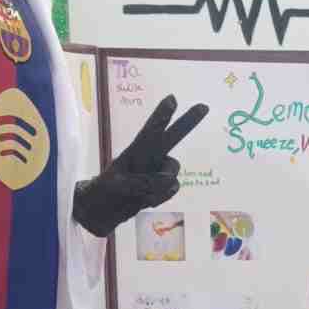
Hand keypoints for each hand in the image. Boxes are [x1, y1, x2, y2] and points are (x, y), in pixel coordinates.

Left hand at [72, 95, 209, 236]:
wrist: (106, 210)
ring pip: (173, 172)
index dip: (162, 115)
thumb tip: (167, 183)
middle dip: (188, 121)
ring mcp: (159, 170)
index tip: (172, 98)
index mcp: (136, 150)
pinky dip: (161, 198)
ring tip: (141, 194)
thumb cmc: (104, 191)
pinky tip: (147, 201)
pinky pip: (172, 190)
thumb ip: (142, 182)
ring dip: (159, 186)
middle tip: (203, 106)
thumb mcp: (116, 185)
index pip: (150, 130)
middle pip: (173, 136)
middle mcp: (151, 156)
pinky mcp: (163, 187)